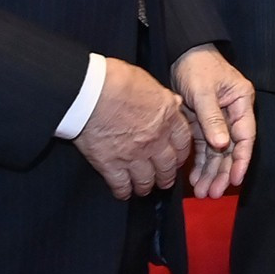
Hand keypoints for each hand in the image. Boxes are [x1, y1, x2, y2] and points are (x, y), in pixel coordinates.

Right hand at [73, 58, 192, 198]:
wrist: (91, 91)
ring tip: (144, 189)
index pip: (183, 141)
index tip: (179, 159)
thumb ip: (164, 99)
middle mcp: (155, 139)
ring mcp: (133, 154)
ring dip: (147, 186)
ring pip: (146, 179)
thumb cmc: (118, 80)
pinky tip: (123, 193)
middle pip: (168, 165)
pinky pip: (120, 184)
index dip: (182, 154)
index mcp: (167, 117)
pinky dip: (123, 191)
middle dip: (167, 175)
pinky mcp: (110, 164)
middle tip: (165, 181)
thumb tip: (172, 103)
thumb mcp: (151, 84)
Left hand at [171, 44, 255, 197]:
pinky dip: (201, 163)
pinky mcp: (204, 124)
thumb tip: (222, 145)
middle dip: (224, 172)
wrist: (183, 54)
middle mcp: (234, 114)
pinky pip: (205, 148)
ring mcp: (219, 120)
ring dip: (212, 172)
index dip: (241, 160)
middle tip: (213, 193)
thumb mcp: (204, 91)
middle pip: (232, 149)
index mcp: (242, 102)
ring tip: (203, 192)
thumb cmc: (198, 66)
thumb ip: (213, 118)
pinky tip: (195, 178)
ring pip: (218, 152)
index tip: (236, 179)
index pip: (246, 136)